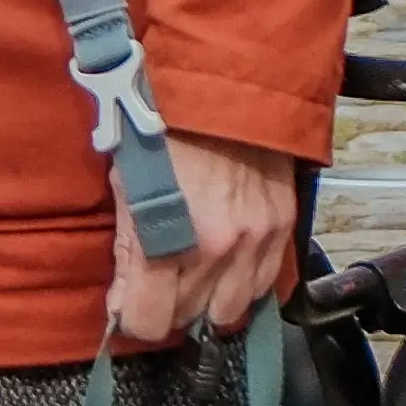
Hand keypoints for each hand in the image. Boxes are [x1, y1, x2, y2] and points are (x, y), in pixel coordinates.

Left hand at [107, 130, 296, 350]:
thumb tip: (122, 302)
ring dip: (209, 301)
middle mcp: (216, 253)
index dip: (132, 318)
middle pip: (187, 320)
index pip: (148, 322)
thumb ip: (126, 249)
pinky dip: (243, 283)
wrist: (226, 82)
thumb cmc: (162, 126)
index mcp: (167, 241)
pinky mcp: (283, 228)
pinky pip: (264, 285)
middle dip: (167, 307)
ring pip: (230, 312)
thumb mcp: (127, 184)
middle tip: (158, 282)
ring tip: (195, 275)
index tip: (128, 304)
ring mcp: (255, 242)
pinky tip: (228, 263)